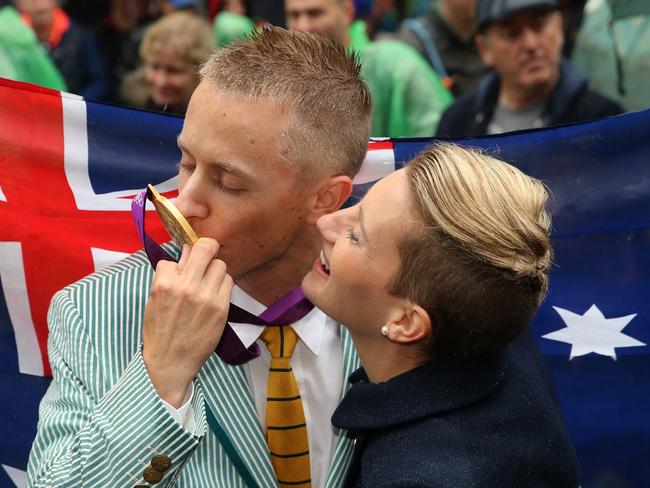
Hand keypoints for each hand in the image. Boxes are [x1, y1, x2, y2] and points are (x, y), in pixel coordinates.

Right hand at [142, 238, 232, 406]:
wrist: (170, 363)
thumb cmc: (160, 331)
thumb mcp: (155, 299)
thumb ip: (170, 276)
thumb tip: (186, 253)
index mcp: (165, 283)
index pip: (179, 253)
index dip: (182, 258)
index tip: (183, 266)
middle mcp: (187, 287)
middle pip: (206, 248)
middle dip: (206, 248)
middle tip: (204, 255)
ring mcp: (206, 297)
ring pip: (220, 264)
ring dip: (214, 270)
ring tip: (207, 282)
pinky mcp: (221, 308)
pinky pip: (228, 282)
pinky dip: (222, 284)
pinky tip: (214, 294)